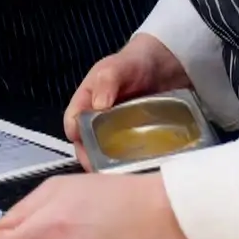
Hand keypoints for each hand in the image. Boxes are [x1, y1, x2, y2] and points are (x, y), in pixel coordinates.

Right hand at [64, 34, 191, 166]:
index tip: (87, 152)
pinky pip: (129, 155)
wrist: (165, 64)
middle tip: (106, 170)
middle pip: (87, 145)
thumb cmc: (133, 63)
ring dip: (111, 165)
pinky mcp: (135, 140)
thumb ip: (106, 82)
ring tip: (123, 174)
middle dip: (93, 159)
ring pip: (107, 154)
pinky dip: (131, 163)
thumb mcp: (116, 67)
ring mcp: (116, 133)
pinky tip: (140, 169)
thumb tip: (98, 106)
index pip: (73, 124)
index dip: (77, 139)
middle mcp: (97, 120)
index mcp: (86, 102)